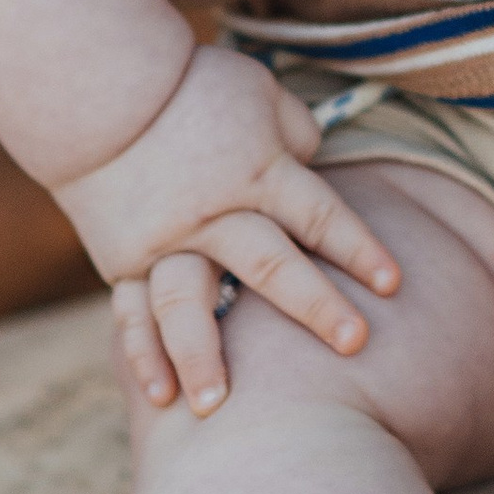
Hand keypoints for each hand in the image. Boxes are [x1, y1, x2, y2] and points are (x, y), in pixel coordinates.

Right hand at [57, 44, 398, 415]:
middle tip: (354, 343)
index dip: (359, 247)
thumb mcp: (258, 93)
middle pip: (271, 262)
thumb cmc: (192, 86)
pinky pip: (133, 311)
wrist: (99, 86)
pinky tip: (160, 396)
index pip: (319, 213)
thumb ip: (294, 134)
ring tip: (219, 407)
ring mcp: (166, 239)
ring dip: (204, 354)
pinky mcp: (125, 258)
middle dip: (315, 304)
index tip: (394, 283)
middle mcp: (216, 210)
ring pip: (188, 301)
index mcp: (259, 168)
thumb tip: (315, 165)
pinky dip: (143, 353)